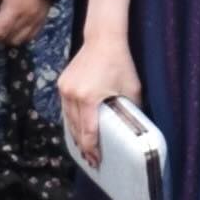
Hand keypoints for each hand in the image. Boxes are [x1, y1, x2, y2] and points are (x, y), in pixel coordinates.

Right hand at [58, 36, 136, 160]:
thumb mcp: (132, 88)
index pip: (88, 131)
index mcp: (89, 98)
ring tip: (84, 149)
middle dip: (83, 146)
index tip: (95, 160)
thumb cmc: (120, 63)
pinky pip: (66, 108)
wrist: (103, 39)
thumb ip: (131, 108)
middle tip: (90, 160)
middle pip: (75, 128)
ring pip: (68, 119)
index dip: (91, 148)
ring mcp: (65, 89)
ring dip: (75, 135)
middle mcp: (72, 95)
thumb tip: (136, 126)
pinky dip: (71, 120)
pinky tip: (77, 129)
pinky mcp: (62, 84)